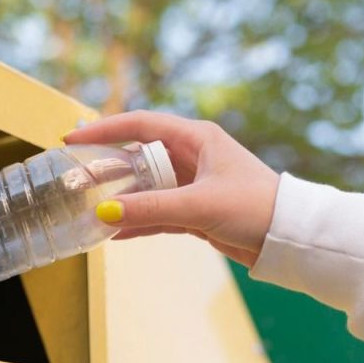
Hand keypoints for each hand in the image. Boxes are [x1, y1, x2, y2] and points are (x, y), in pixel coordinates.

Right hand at [64, 111, 280, 266]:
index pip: (140, 125)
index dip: (105, 129)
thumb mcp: (199, 205)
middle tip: (76, 178)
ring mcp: (193, 184)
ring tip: (89, 209)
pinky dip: (139, 221)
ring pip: (146, 187)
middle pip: (138, 156)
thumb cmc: (255, 207)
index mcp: (197, 138)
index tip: (73, 137)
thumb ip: (151, 208)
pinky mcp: (196, 211)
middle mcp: (193, 156)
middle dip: (107, 168)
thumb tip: (106, 212)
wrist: (289, 237)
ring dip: (122, 199)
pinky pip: (158, 212)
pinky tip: (116, 233)